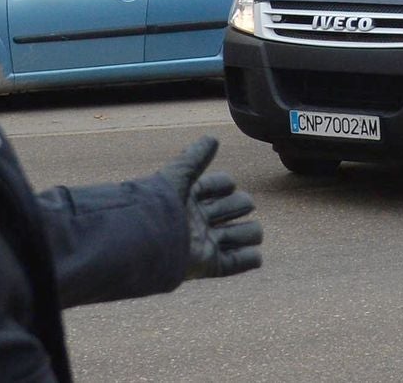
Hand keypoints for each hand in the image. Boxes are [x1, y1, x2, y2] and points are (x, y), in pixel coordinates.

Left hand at [158, 136, 262, 278]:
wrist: (146, 242)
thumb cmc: (158, 207)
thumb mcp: (178, 175)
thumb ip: (195, 158)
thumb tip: (214, 138)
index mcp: (189, 199)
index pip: (219, 186)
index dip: (225, 183)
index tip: (227, 184)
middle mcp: (198, 220)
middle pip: (234, 208)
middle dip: (241, 204)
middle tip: (239, 205)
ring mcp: (204, 243)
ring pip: (239, 235)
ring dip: (250, 232)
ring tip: (252, 232)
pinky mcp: (208, 264)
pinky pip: (234, 263)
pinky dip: (248, 259)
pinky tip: (256, 255)